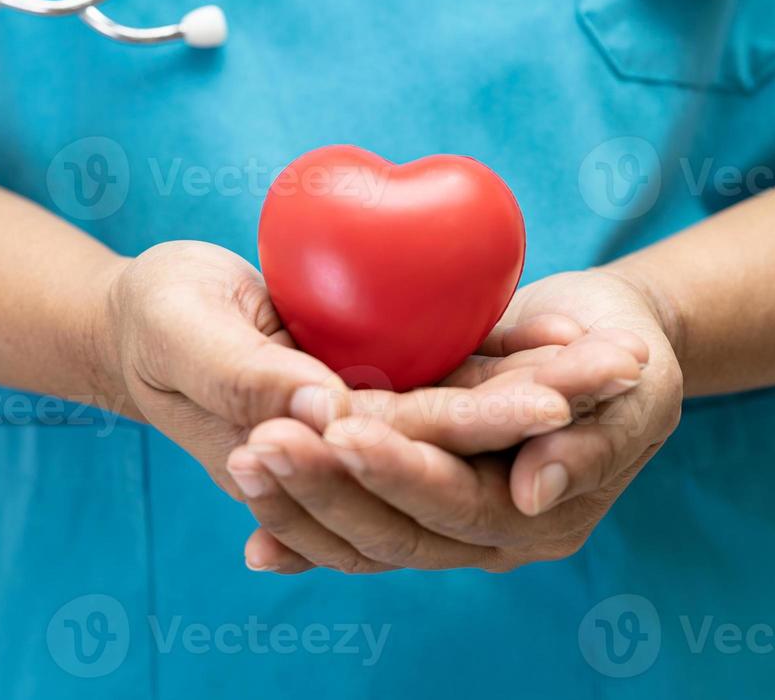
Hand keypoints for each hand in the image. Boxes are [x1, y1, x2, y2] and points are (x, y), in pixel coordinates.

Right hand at [97, 242, 614, 500]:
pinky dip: (515, 351)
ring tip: (622, 354)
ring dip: (550, 388)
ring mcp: (379, 417)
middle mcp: (357, 457)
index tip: (550, 405)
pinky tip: (568, 326)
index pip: (406, 464)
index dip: (480, 436)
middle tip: (617, 368)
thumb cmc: (151, 318)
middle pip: (464, 446)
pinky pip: (461, 368)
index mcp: (311, 468)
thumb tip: (328, 410)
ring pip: (476, 414)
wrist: (156, 307)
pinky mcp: (391, 374)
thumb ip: (247, 378)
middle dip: (543, 410)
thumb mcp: (183, 336)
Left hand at [230, 267, 683, 572]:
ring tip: (242, 458)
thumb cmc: (632, 353)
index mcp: (542, 516)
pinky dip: (304, 527)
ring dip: (298, 503)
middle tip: (259, 444)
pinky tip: (252, 533)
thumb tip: (533, 490)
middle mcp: (487, 533)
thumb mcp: (638, 388)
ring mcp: (447, 518)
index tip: (342, 431)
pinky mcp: (416, 489)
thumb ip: (596, 442)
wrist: (608, 342)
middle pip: (394, 530)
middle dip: (324, 490)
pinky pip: (354, 525)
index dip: (398, 471)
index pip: (456, 502)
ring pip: (362, 533)